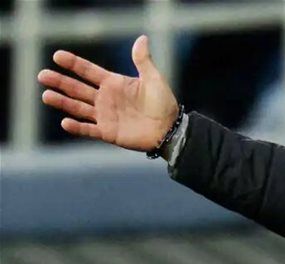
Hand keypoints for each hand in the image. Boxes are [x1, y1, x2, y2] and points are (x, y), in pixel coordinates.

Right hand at [37, 35, 178, 150]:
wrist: (170, 129)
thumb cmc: (164, 103)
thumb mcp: (154, 79)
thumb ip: (143, 61)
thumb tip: (142, 38)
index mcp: (113, 83)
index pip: (88, 71)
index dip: (73, 64)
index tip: (57, 56)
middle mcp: (104, 98)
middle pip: (77, 88)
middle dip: (60, 82)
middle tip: (42, 75)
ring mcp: (104, 115)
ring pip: (78, 107)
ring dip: (62, 102)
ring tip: (46, 96)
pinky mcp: (107, 132)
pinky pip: (89, 129)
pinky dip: (77, 127)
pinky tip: (65, 122)